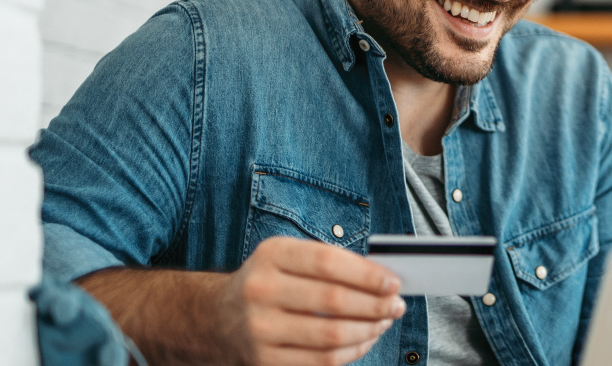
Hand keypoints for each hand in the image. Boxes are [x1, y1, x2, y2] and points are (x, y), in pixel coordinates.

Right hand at [226, 236, 406, 365]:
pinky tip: (364, 340)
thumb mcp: (288, 259)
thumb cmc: (267, 284)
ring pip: (332, 334)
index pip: (328, 262)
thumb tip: (382, 280)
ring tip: (384, 322)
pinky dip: (352, 351)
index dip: (367, 274)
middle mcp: (261, 290)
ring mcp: (260, 329)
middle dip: (375, 305)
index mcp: (271, 256)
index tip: (393, 283)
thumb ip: (330, 264)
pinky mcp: (264, 360)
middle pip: (333, 300)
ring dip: (369, 330)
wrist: (216, 320)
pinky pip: (322, 360)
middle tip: (396, 305)